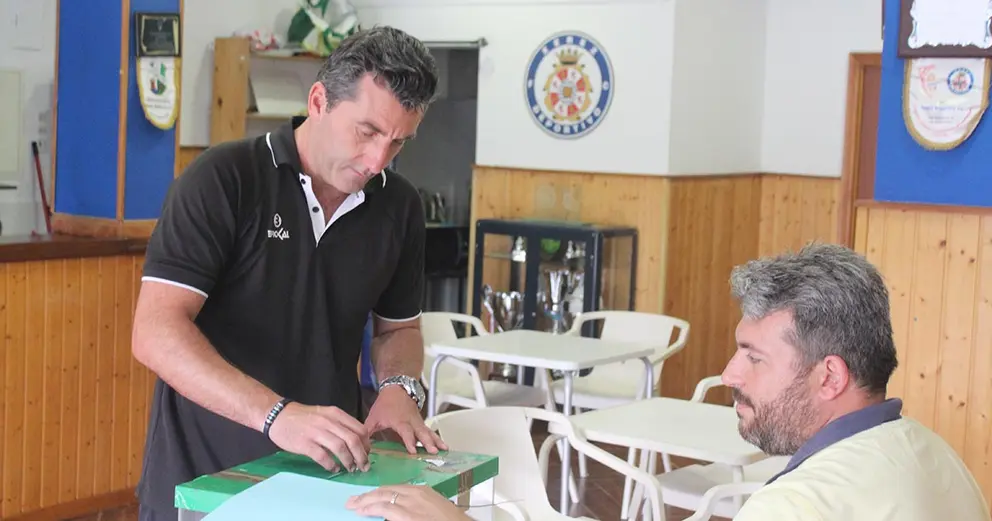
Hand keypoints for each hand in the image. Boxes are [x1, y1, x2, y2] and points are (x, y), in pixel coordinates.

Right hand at [266, 402, 370, 472]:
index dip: (366, 444)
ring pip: (340, 448)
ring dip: (348, 461)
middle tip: (364, 466)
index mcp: (335, 414)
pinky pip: (323, 456)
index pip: (359, 429)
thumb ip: (340, 425)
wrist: (278, 415)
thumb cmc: (303, 417)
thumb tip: (357, 442)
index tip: (367, 453)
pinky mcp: (305, 444)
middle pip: (353, 440)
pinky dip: (331, 465)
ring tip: (350, 469)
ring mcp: (316, 432)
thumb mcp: (325, 414)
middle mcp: (328, 422)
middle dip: (362, 456)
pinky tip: (334, 469)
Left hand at [346, 485, 471, 520]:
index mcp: (422, 491)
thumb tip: (397, 511)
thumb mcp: (433, 509)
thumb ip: (417, 507)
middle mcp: (415, 494)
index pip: (395, 488)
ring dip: (365, 501)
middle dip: (368, 496)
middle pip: (385, 491)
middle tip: (353, 500)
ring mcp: (411, 504)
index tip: (368, 497)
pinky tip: (362, 511)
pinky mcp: (408, 515)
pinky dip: (371, 509)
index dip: (378, 493)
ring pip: (382, 498)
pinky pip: (385, 509)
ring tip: (353, 505)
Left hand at [364, 386, 446, 453]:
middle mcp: (411, 422)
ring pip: (428, 432)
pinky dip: (437, 438)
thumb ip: (367, 432)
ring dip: (436, 440)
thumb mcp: (374, 417)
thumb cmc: (385, 404)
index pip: (406, 432)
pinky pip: (430, 431)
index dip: (409, 441)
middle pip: (421, 432)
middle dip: (428, 442)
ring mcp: (418, 422)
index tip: (414, 451)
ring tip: (444, 449)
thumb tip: (361, 446)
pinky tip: (443, 446)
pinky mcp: (421, 423)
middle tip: (434, 451)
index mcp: (399, 421)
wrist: (396, 388)